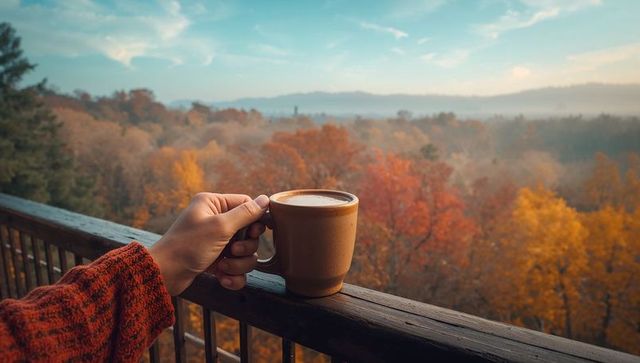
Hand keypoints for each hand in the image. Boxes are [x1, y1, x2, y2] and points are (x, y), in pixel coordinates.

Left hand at [148, 193, 268, 294]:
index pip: (246, 204)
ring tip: (223, 268)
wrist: (164, 275)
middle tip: (233, 251)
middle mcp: (215, 220)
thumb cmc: (187, 246)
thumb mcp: (220, 227)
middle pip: (249, 231)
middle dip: (244, 247)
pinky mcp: (214, 260)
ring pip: (244, 252)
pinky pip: (235, 267)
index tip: (253, 233)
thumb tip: (266, 199)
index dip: (254, 220)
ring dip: (238, 263)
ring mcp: (215, 241)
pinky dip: (232, 275)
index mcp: (213, 204)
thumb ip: (246, 213)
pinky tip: (223, 279)